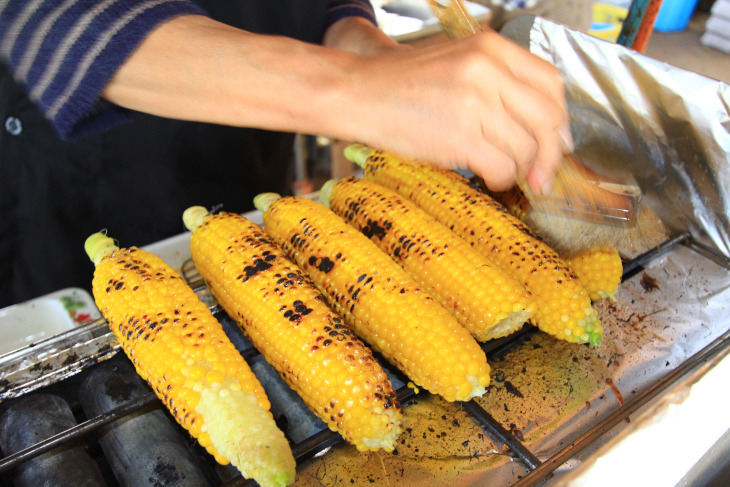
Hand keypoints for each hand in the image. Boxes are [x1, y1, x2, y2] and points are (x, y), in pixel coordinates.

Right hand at [338, 31, 570, 193]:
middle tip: (542, 175)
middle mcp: (487, 69)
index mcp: (491, 48)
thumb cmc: (403, 83)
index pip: (550, 84)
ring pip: (526, 148)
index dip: (560, 119)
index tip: (557, 142)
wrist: (358, 93)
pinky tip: (488, 178)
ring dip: (521, 170)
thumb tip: (536, 125)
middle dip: (550, 155)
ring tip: (505, 174)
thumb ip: (498, 81)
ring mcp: (473, 101)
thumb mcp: (457, 62)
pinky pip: (501, 167)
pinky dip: (501, 179)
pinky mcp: (458, 135)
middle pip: (546, 118)